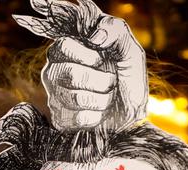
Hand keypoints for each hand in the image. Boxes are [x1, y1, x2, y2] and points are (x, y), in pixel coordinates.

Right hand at [41, 15, 147, 131]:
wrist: (132, 112)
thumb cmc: (128, 77)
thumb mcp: (129, 49)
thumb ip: (115, 32)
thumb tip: (96, 38)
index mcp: (68, 49)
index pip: (63, 47)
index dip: (87, 56)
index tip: (102, 61)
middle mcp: (56, 71)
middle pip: (69, 74)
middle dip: (100, 81)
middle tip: (111, 82)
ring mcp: (55, 96)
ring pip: (74, 98)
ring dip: (102, 100)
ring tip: (107, 98)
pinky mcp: (60, 119)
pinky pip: (77, 119)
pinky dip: (96, 117)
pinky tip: (99, 113)